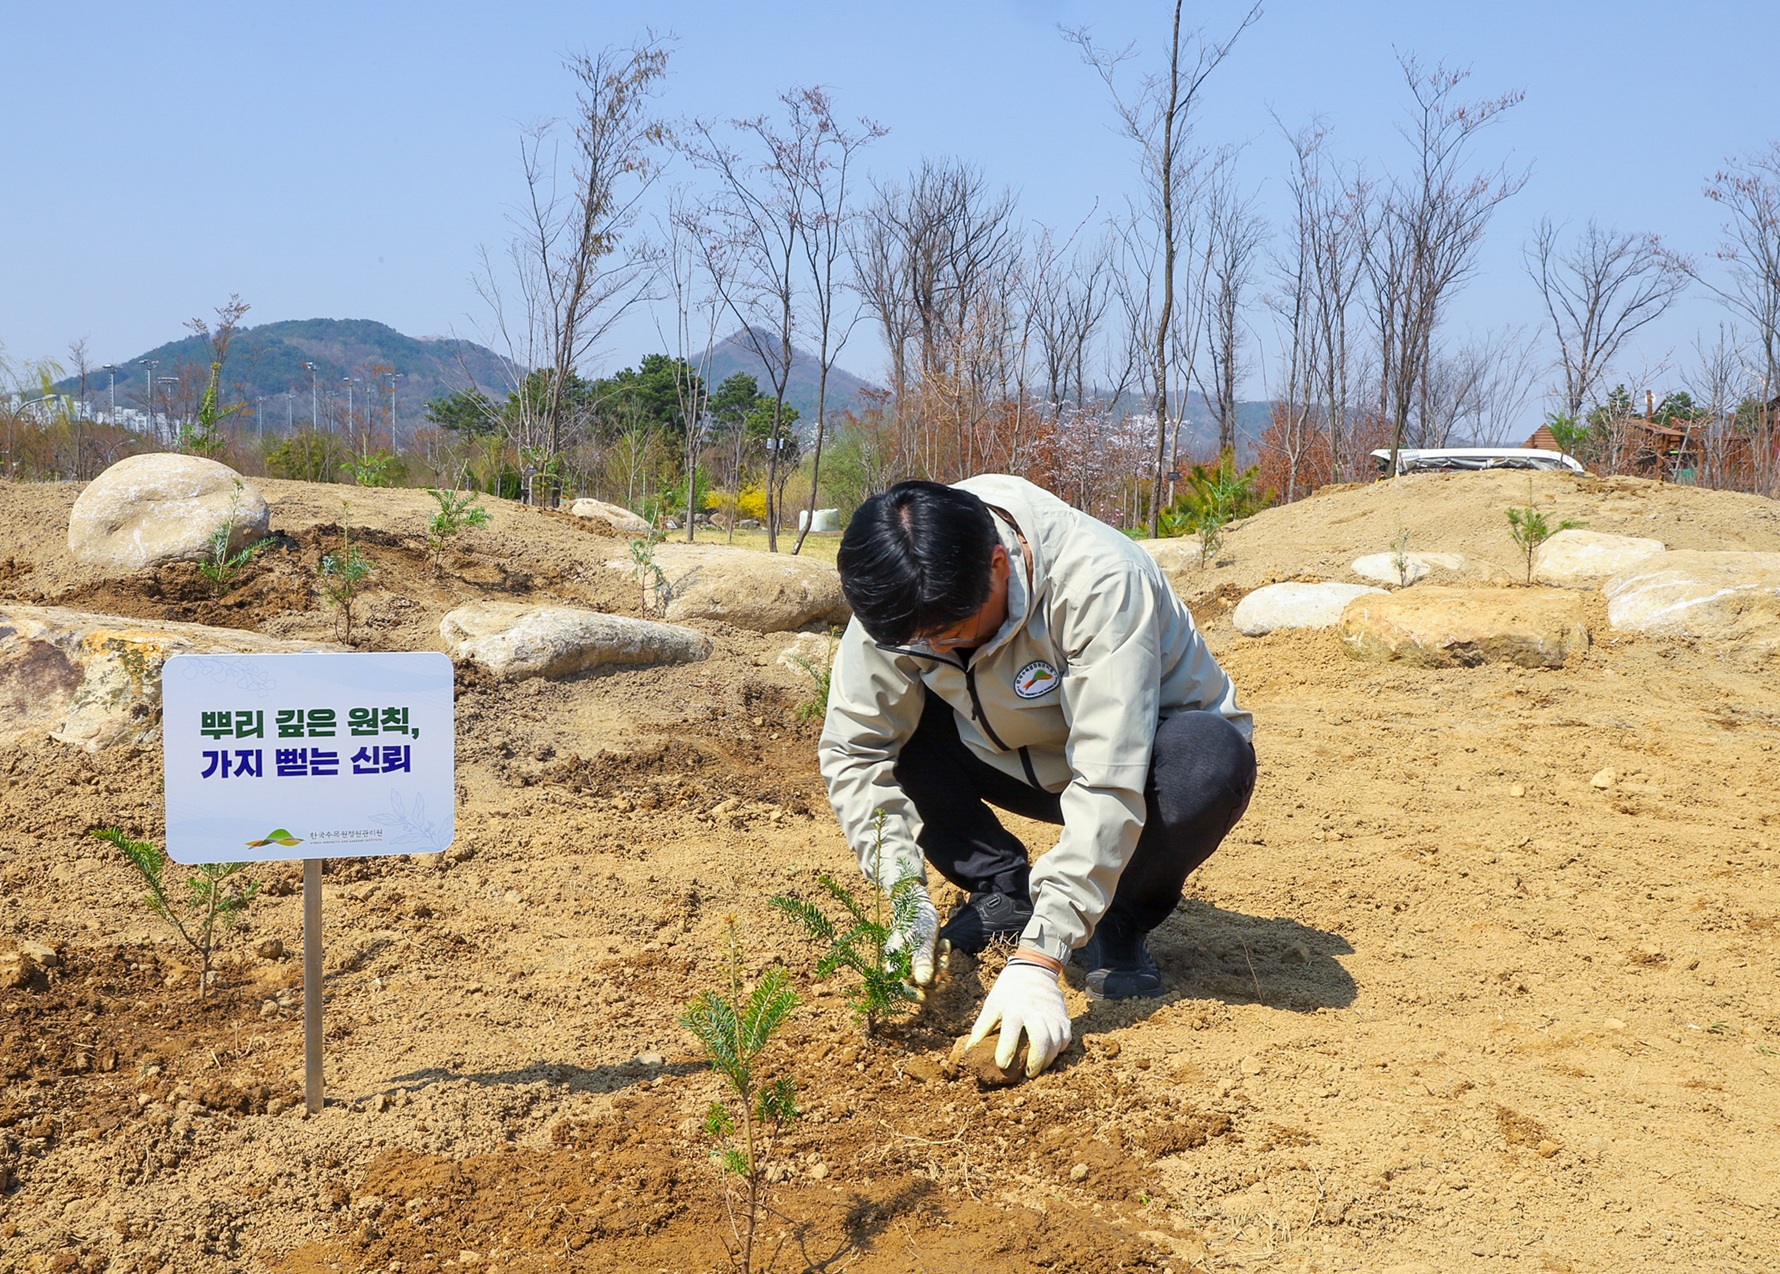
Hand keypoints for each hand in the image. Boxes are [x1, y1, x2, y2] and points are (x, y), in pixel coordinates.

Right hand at [886, 882, 941, 987]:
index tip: (928, 994)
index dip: (913, 994)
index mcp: (893, 961)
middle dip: (935, 976)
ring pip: (929, 978)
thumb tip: (923, 983)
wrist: (918, 902)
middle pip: (917, 986)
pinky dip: (942, 958)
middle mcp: (901, 965)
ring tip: (945, 945)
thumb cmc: (917, 918)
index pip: (900, 987)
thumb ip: (922, 961)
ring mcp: (911, 962)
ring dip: (941, 965)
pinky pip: (934, 968)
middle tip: (945, 961)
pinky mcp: (922, 959)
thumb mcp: (923, 939)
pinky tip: (944, 943)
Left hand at [966, 958, 1070, 1077]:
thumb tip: (969, 1050)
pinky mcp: (1064, 1017)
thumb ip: (982, 1027)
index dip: (1006, 1050)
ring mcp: (1052, 1014)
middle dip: (1036, 1061)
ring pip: (1056, 1043)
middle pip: (1041, 1040)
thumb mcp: (992, 1004)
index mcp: (1014, 1008)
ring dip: (1048, 1060)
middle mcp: (1035, 1011)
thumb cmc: (1009, 991)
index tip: (1001, 1065)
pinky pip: (1065, 1039)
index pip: (1011, 1032)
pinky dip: (1058, 1050)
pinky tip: (1049, 1056)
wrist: (1034, 969)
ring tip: (1037, 1069)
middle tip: (1028, 1074)